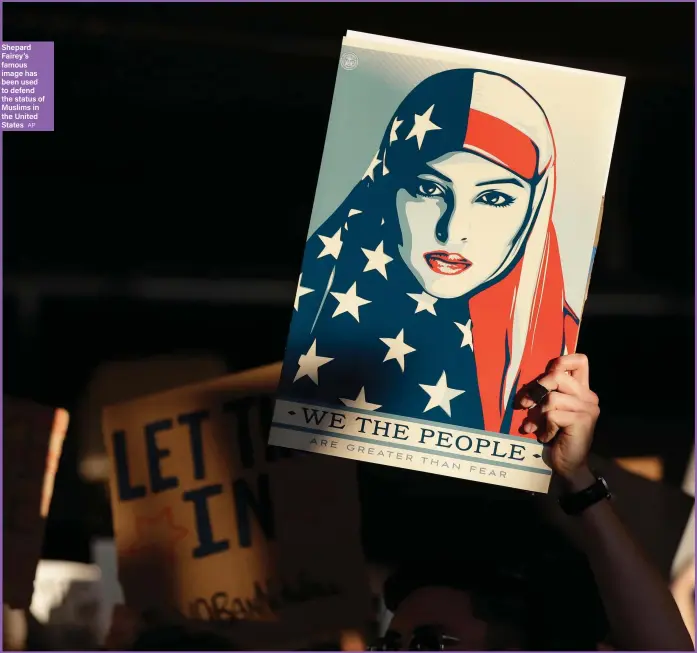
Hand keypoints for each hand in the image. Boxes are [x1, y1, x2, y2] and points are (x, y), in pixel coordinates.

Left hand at [519, 353, 599, 484]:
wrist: (569, 464)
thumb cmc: (556, 435)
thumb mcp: (550, 410)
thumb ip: (547, 393)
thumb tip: (528, 384)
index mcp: (582, 390)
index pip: (580, 360)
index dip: (561, 361)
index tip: (544, 375)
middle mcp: (588, 396)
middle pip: (557, 376)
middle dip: (536, 389)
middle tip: (524, 405)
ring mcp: (587, 408)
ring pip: (551, 398)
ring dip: (537, 414)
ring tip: (536, 427)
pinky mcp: (582, 421)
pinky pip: (552, 415)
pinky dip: (544, 427)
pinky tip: (546, 437)